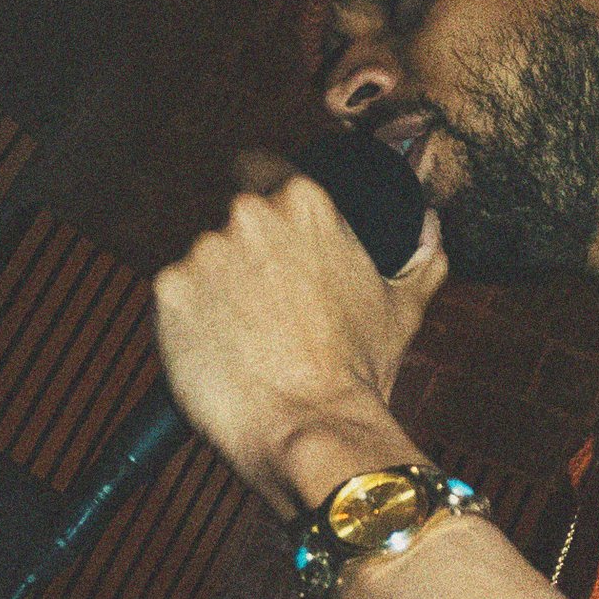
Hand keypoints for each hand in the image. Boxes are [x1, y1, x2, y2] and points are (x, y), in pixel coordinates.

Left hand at [152, 165, 445, 518]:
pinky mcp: (168, 290)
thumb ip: (421, 259)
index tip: (264, 239)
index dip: (259, 200)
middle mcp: (249, 214)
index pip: (259, 170)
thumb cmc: (356, 374)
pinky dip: (186, 321)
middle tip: (265, 307)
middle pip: (229, 223)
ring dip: (212, 291)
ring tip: (244, 339)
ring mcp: (204, 250)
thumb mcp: (403, 308)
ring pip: (199, 263)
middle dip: (242, 257)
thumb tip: (430, 231)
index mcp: (305, 202)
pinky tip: (216, 352)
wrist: (309, 428)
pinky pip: (172, 299)